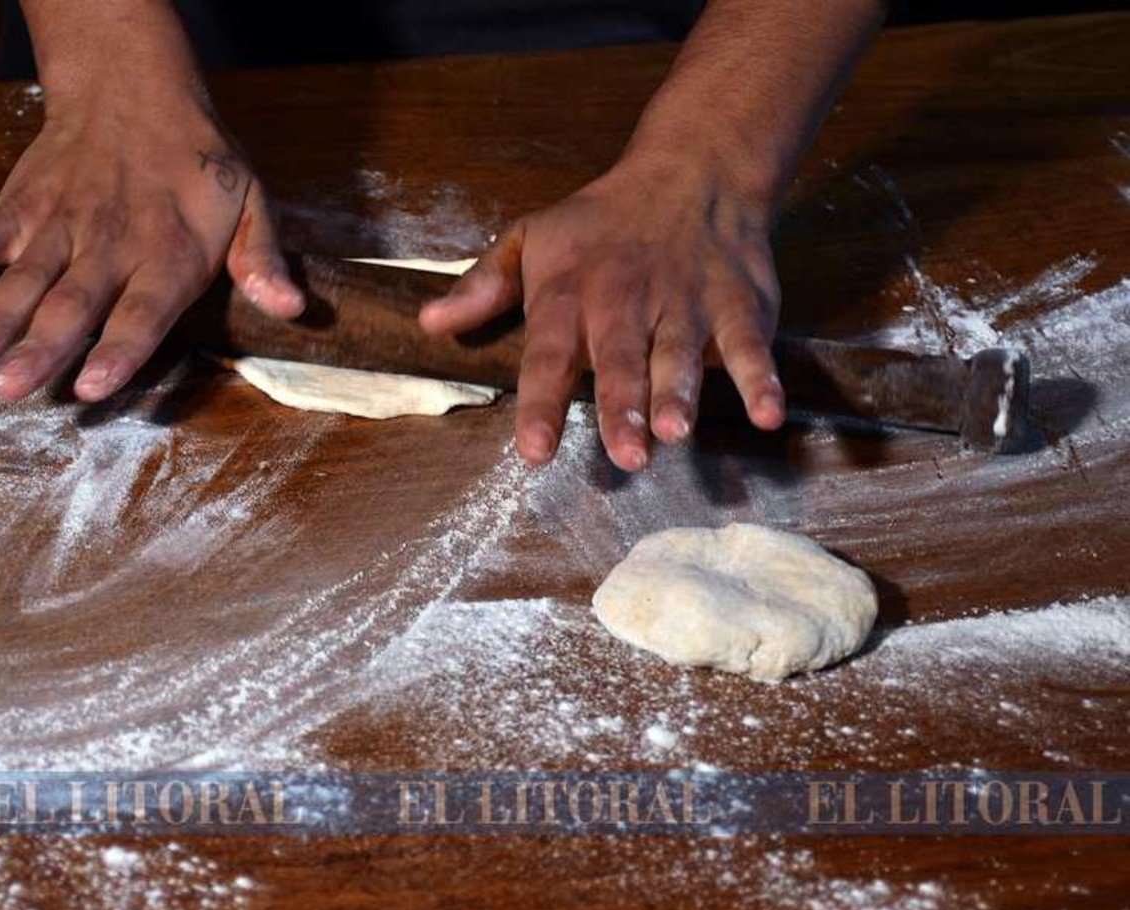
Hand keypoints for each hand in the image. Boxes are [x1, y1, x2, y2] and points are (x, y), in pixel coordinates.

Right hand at [0, 94, 302, 401]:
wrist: (134, 89)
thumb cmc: (197, 163)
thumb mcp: (250, 203)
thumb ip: (262, 261)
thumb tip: (292, 308)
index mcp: (169, 252)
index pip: (143, 310)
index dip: (118, 349)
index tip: (90, 385)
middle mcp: (110, 243)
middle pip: (72, 302)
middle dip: (42, 347)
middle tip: (12, 389)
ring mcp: (59, 225)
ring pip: (21, 277)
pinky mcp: (21, 206)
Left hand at [419, 157, 785, 470]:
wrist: (691, 168)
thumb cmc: (599, 223)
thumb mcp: (531, 238)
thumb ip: (483, 285)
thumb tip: (429, 322)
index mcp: (569, 294)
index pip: (549, 354)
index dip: (542, 403)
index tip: (535, 451)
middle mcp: (625, 301)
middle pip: (621, 358)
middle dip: (622, 405)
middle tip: (625, 454)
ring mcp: (685, 302)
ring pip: (681, 352)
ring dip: (680, 392)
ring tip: (675, 433)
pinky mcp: (737, 302)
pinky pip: (749, 342)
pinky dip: (761, 377)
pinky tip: (767, 414)